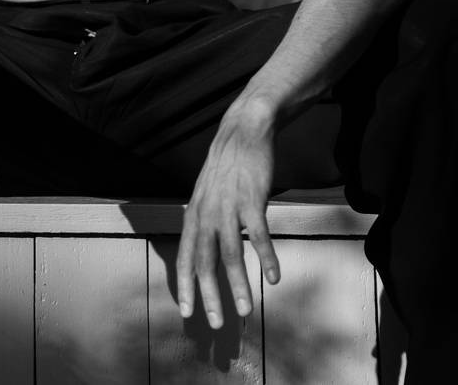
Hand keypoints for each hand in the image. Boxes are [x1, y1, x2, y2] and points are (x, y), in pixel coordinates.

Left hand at [176, 101, 279, 327]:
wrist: (243, 131)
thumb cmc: (226, 167)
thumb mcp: (205, 194)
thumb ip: (202, 221)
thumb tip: (199, 248)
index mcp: (194, 214)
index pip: (185, 255)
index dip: (185, 285)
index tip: (187, 313)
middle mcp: (207, 213)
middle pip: (204, 261)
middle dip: (209, 295)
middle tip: (217, 325)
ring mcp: (229, 206)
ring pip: (231, 253)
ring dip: (238, 284)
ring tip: (245, 310)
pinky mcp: (252, 199)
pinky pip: (259, 234)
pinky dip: (266, 257)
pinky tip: (273, 277)